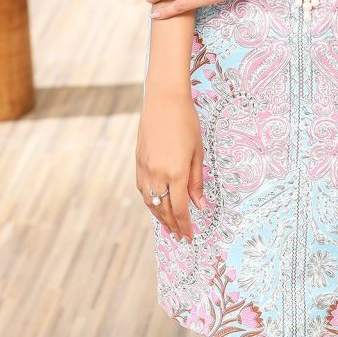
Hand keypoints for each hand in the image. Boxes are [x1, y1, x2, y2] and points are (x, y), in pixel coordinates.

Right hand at [136, 87, 205, 242]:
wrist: (164, 99)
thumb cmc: (187, 122)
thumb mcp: (197, 152)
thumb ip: (196, 181)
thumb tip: (200, 206)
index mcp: (175, 172)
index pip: (179, 209)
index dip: (185, 226)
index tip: (190, 237)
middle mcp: (157, 173)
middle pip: (163, 209)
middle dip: (172, 226)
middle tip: (180, 237)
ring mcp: (145, 168)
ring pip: (150, 202)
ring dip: (159, 217)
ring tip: (169, 226)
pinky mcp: (138, 161)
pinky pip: (142, 189)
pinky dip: (149, 201)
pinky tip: (156, 204)